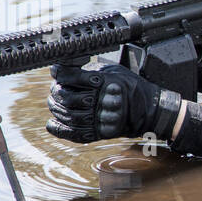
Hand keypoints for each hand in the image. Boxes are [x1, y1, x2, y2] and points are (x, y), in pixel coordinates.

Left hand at [46, 63, 180, 143]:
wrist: (149, 110)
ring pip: (66, 114)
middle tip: (56, 88)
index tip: (55, 70)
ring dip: (55, 108)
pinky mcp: (99, 133)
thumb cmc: (130, 87)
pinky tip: (52, 122)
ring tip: (54, 102)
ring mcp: (100, 119)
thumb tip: (64, 67)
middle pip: (65, 96)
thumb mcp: (112, 70)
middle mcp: (100, 100)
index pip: (71, 76)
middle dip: (56, 91)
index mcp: (104, 82)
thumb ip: (89, 68)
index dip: (59, 73)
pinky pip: (73, 133)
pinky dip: (59, 129)